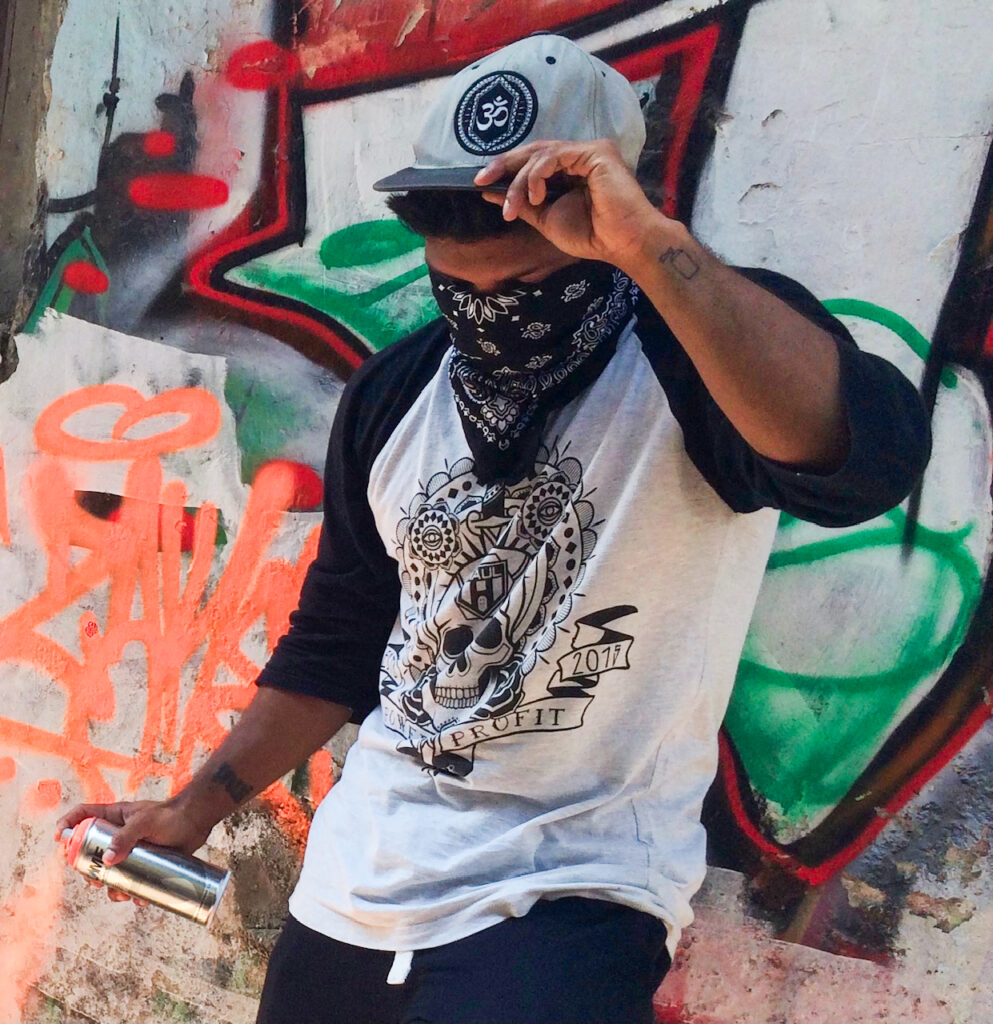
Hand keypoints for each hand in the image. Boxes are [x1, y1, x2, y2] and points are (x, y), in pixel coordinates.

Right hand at [55, 798, 212, 903]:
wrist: (198, 821)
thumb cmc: (172, 815)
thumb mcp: (147, 822)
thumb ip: (127, 837)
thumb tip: (107, 860)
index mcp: (115, 816)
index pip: (84, 814)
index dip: (68, 823)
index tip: (59, 839)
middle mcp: (119, 833)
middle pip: (90, 851)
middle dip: (87, 869)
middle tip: (94, 880)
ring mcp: (130, 849)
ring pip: (109, 871)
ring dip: (108, 886)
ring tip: (119, 894)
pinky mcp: (144, 862)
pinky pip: (130, 880)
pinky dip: (130, 892)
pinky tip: (137, 899)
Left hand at [474, 139, 670, 270]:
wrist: (621, 243)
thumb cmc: (591, 235)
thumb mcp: (546, 219)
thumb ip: (522, 204)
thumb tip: (490, 193)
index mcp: (570, 170)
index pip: (533, 161)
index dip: (507, 168)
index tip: (481, 182)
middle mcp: (578, 155)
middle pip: (533, 151)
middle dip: (505, 165)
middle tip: (482, 179)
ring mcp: (587, 151)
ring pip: (541, 154)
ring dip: (520, 180)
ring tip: (514, 205)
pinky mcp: (594, 152)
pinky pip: (555, 156)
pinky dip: (538, 174)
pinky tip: (535, 195)